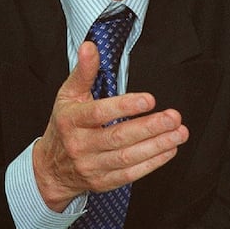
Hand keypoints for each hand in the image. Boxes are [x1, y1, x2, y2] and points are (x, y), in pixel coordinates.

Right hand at [32, 40, 188, 211]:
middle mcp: (80, 145)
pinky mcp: (103, 182)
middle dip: (150, 127)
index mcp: (72, 120)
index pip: (99, 113)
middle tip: (174, 117)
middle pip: (118, 137)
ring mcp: (92, 166)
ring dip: (157, 145)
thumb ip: (83, 71)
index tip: (149, 100)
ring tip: (179, 133)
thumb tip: (91, 46)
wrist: (50, 169)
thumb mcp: (68, 95)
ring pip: (128, 157)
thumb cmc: (63, 126)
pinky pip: (131, 173)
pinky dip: (153, 162)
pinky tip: (169, 149)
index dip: (125, 107)